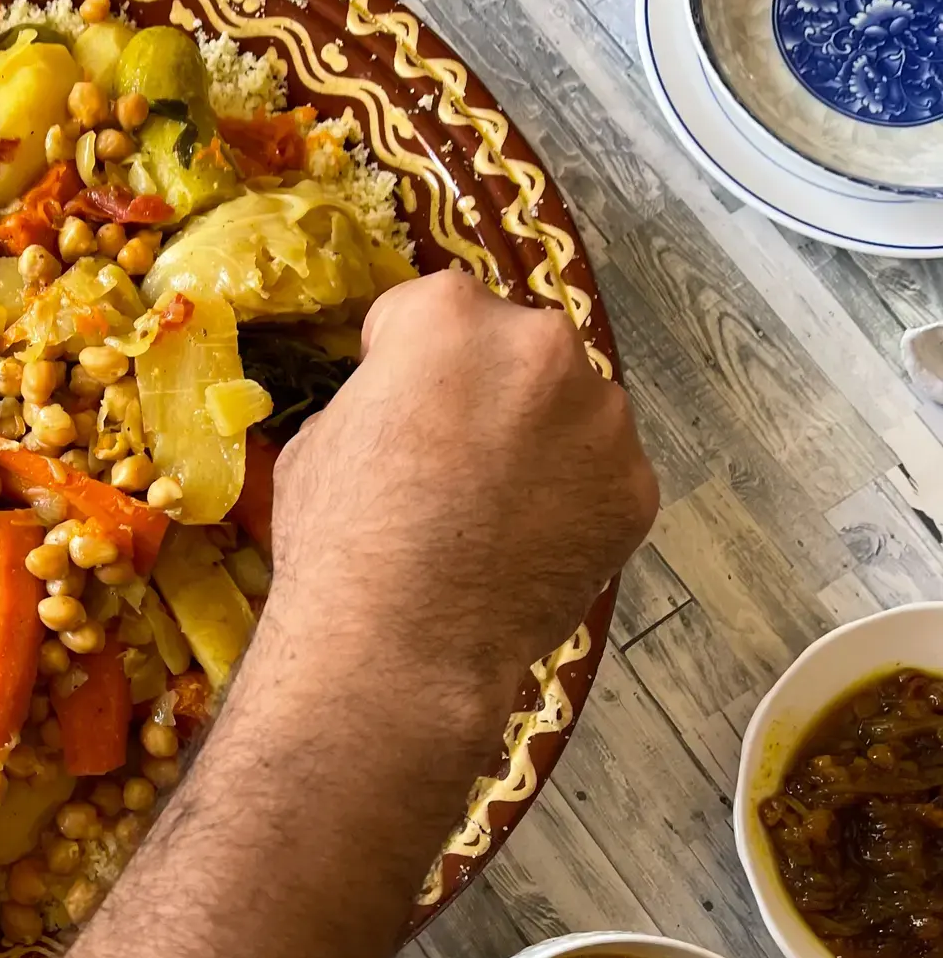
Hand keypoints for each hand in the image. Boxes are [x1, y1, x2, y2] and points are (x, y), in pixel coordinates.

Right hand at [268, 271, 656, 707]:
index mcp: (449, 318)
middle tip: (448, 460)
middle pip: (513, 347)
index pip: (430, 309)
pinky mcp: (636, 489)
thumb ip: (379, 400)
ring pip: (568, 408)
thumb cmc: (338, 539)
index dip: (402, 360)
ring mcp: (602, 418)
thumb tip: (405, 413)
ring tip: (492, 512)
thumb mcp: (321, 440)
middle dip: (484, 389)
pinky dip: (571, 499)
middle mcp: (541, 345)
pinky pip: (599, 474)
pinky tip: (526, 544)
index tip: (392, 408)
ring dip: (537, 439)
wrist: (401, 649)